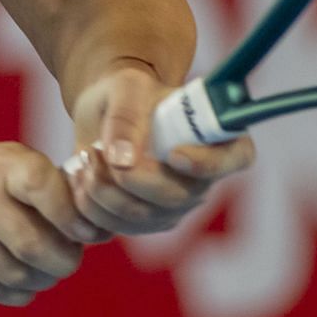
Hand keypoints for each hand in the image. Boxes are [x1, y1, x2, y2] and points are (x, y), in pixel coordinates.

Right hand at [0, 143, 103, 305]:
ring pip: (17, 275)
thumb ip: (52, 189)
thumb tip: (103, 228)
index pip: (47, 189)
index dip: (74, 218)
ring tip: (43, 270)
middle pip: (35, 247)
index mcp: (2, 163)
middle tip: (68, 261)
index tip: (87, 233)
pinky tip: (20, 282)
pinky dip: (18, 293)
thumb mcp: (9, 164)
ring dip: (41, 280)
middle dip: (64, 262)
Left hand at [67, 61, 256, 234]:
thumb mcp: (125, 87)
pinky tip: (80, 177)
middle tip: (95, 151)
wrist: (104, 112)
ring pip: (142, 218)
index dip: (210, 163)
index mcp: (216, 137)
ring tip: (84, 159)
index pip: (236, 157)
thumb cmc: (127, 92)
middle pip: (178, 198)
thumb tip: (122, 161)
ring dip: (102, 192)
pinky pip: (117, 228)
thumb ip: (126, 117)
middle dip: (130, 180)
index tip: (173, 154)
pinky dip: (89, 205)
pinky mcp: (144, 222)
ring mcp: (174, 206)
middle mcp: (202, 178)